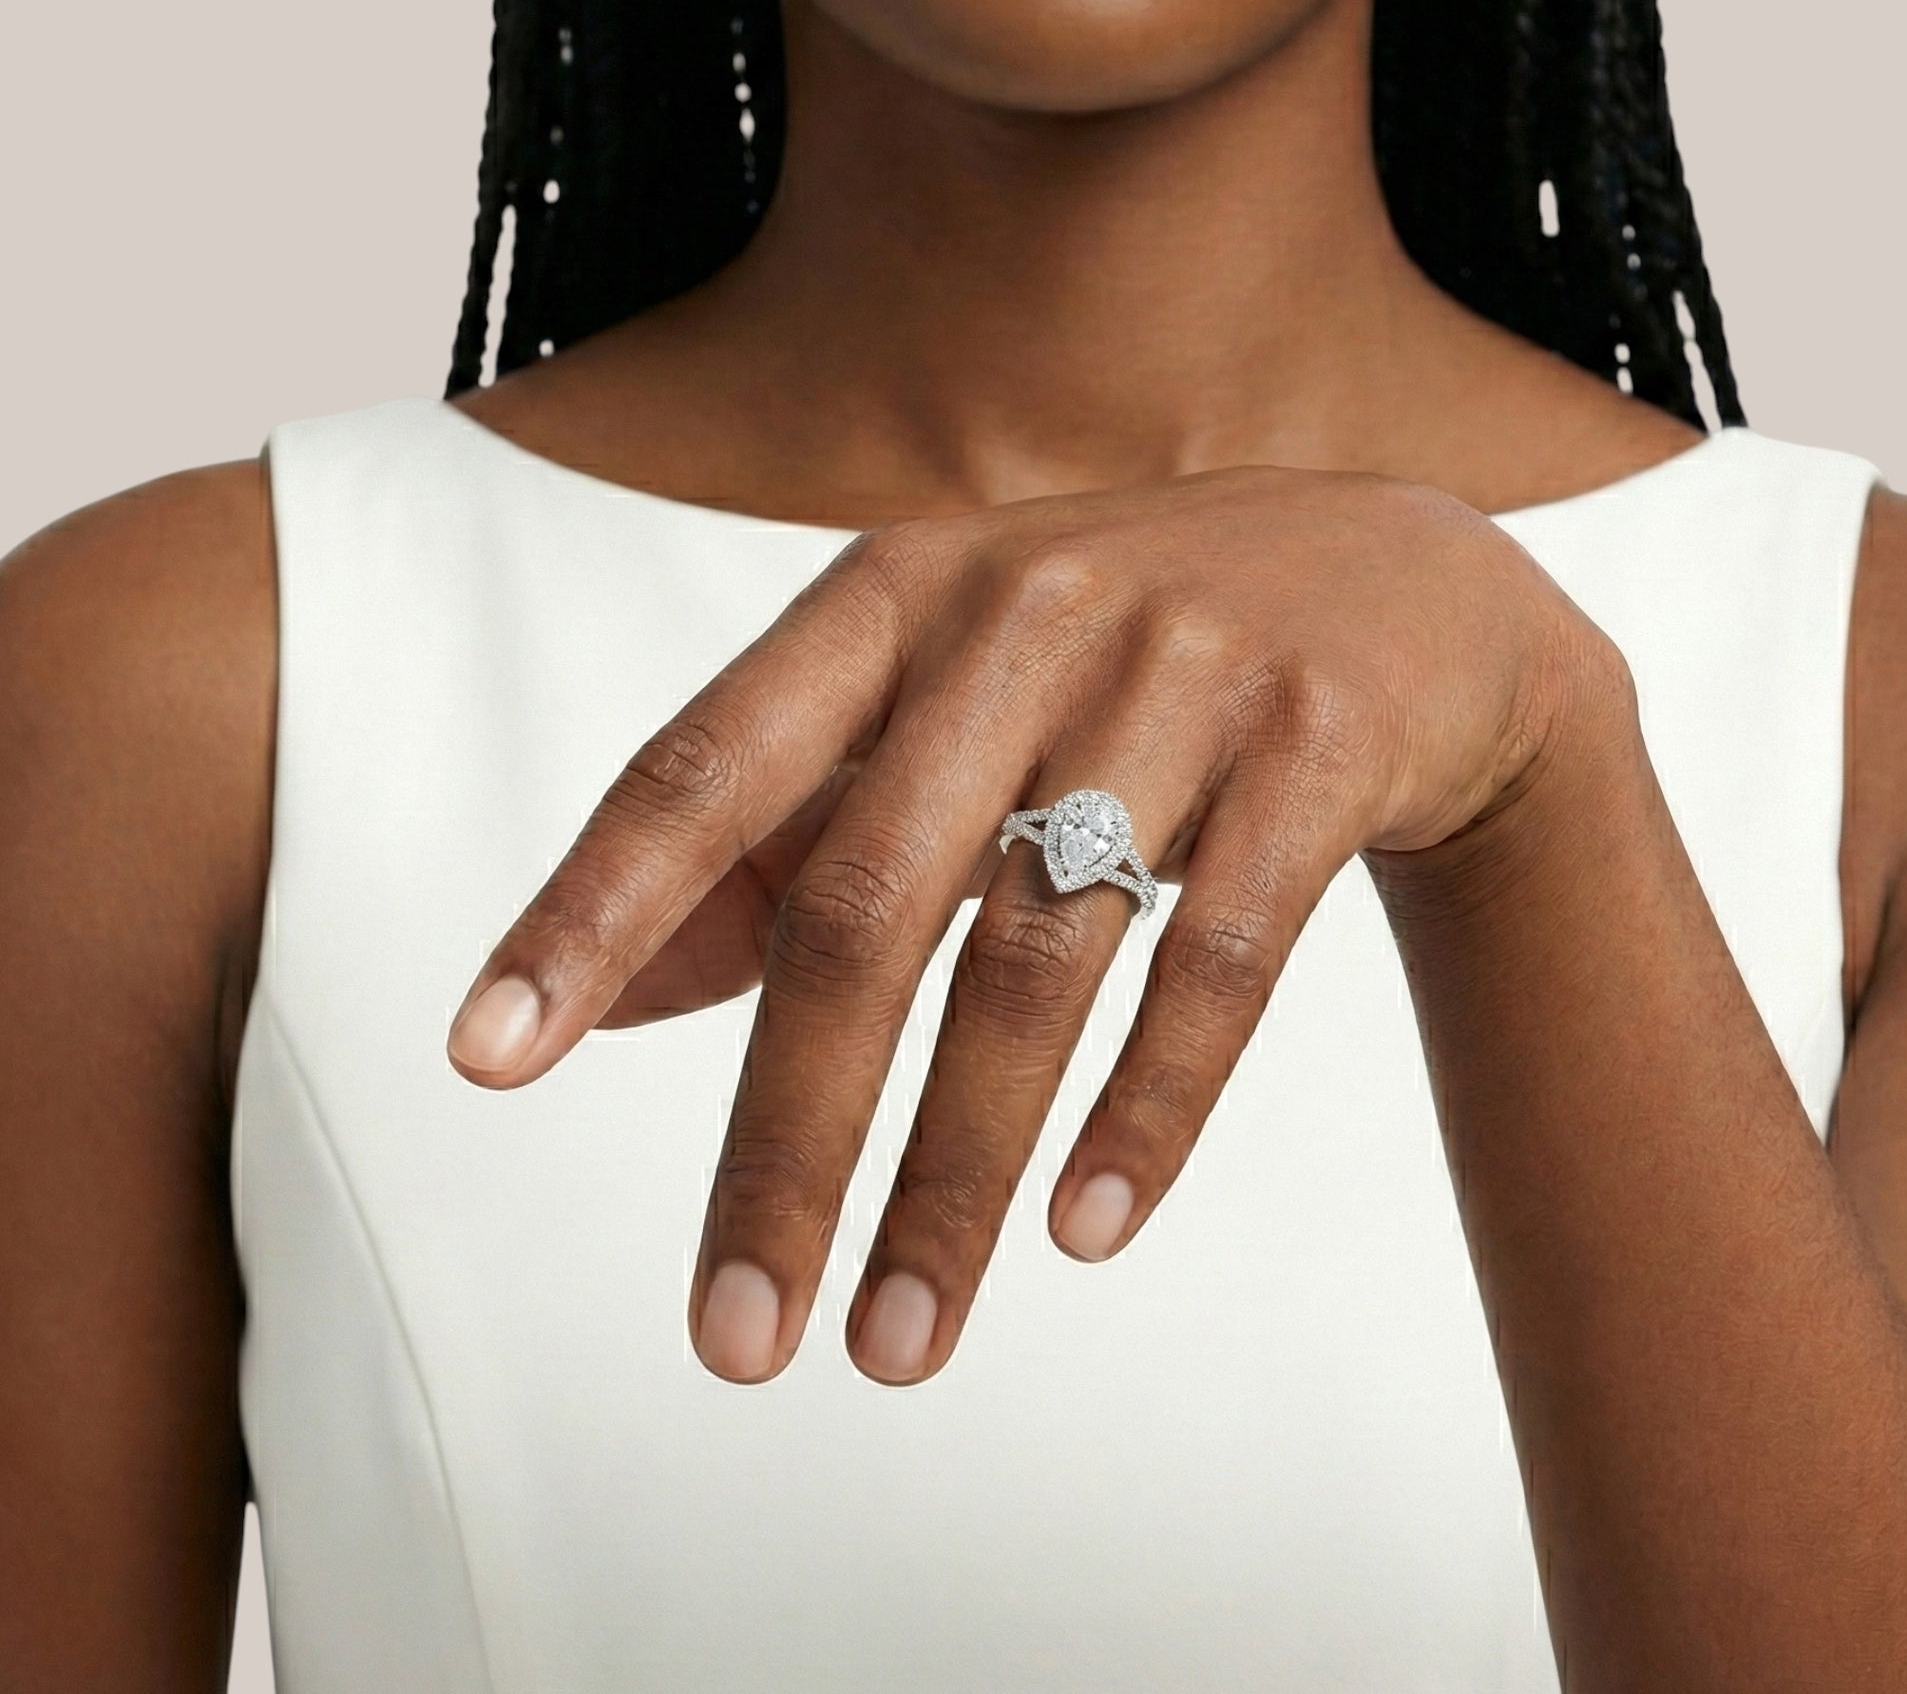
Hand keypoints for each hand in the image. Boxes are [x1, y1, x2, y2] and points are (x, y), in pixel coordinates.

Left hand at [445, 465, 1625, 1384]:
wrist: (1399, 583)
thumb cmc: (1114, 657)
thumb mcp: (935, 698)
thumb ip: (776, 831)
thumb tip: (607, 1000)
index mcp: (890, 598)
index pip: (706, 763)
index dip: (593, 908)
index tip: (486, 1061)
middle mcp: (1018, 618)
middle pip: (865, 907)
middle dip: (786, 1139)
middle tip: (734, 1341)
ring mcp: (1178, 674)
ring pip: (1037, 958)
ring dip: (954, 1177)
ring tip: (895, 1343)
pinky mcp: (1317, 746)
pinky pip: (1217, 958)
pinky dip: (1146, 1108)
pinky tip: (1084, 1231)